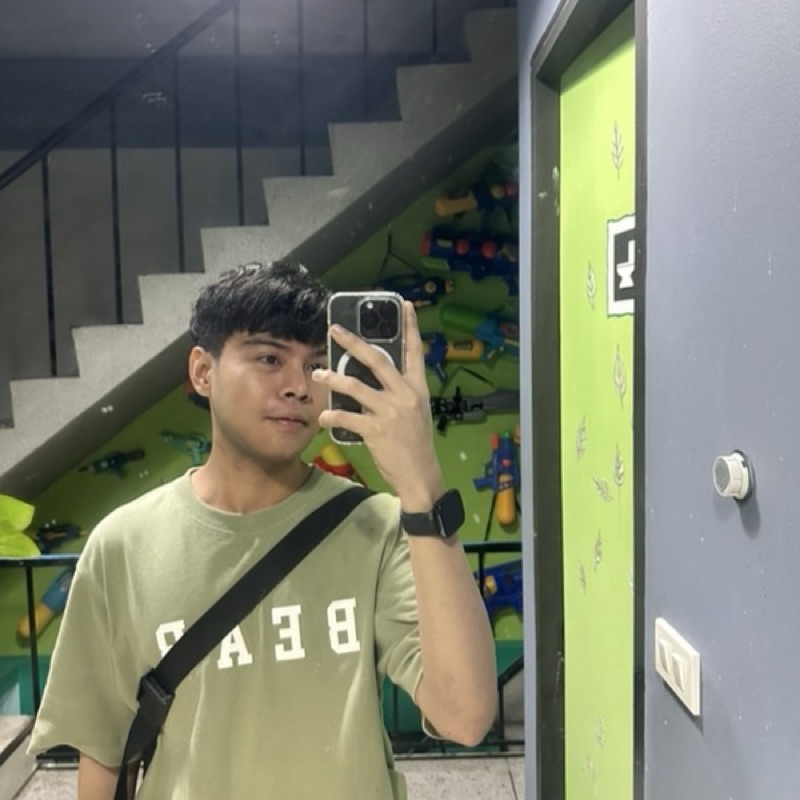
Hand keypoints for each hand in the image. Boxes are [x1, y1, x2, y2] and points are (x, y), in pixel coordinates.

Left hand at [312, 302, 443, 510]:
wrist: (420, 475)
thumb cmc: (416, 443)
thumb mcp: (416, 412)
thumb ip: (400, 393)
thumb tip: (377, 380)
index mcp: (417, 388)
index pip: (415, 352)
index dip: (410, 327)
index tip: (405, 306)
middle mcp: (405, 395)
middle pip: (377, 360)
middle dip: (354, 343)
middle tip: (335, 330)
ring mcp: (390, 412)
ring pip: (356, 386)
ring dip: (333, 379)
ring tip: (317, 374)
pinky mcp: (376, 430)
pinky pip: (347, 417)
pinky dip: (332, 416)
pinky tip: (323, 417)